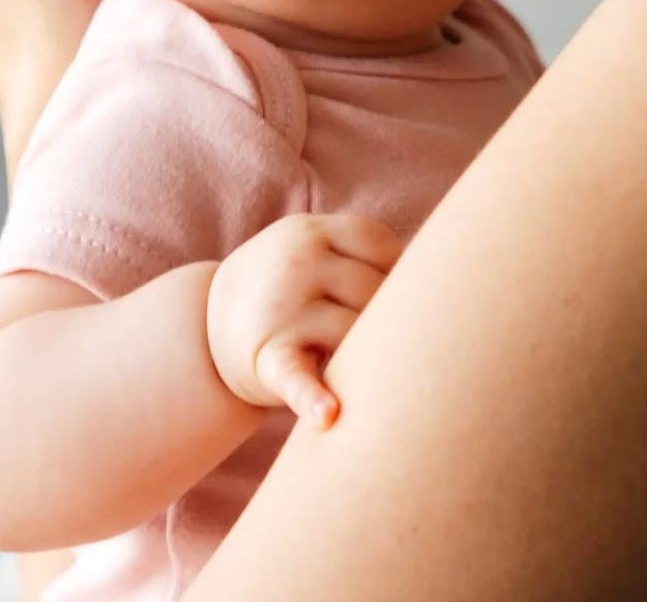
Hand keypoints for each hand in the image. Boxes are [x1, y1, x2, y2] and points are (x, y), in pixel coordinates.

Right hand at [206, 215, 405, 428]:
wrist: (205, 329)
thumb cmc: (286, 292)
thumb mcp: (310, 253)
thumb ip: (361, 255)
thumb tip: (441, 282)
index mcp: (310, 231)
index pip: (382, 248)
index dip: (393, 275)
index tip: (381, 294)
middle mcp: (295, 263)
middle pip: (375, 291)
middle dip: (380, 318)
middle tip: (364, 332)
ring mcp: (282, 309)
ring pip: (356, 333)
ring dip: (362, 353)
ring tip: (346, 357)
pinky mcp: (270, 358)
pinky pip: (297, 377)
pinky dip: (312, 397)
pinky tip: (328, 416)